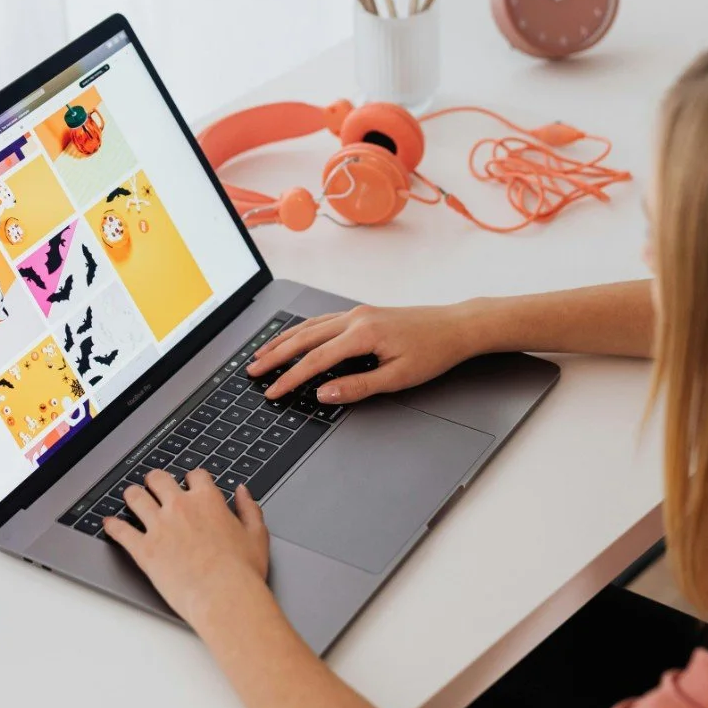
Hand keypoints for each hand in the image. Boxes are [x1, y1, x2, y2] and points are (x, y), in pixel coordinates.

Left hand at [104, 469, 269, 625]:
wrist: (225, 597)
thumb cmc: (243, 572)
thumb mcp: (256, 535)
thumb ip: (249, 508)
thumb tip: (243, 492)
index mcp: (207, 500)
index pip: (195, 475)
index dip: (192, 478)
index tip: (190, 484)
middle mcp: (180, 507)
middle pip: (159, 479)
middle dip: (156, 480)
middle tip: (154, 485)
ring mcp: (159, 526)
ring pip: (135, 497)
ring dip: (133, 495)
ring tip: (131, 497)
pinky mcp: (144, 549)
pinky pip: (121, 531)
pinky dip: (113, 526)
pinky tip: (109, 524)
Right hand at [246, 303, 475, 404]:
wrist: (456, 327)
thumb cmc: (433, 352)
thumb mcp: (397, 377)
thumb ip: (357, 386)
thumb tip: (323, 394)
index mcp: (362, 334)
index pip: (315, 361)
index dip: (289, 378)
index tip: (272, 392)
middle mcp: (354, 319)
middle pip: (303, 338)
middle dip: (275, 356)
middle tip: (252, 371)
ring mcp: (356, 313)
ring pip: (309, 326)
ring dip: (283, 340)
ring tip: (262, 353)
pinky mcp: (361, 314)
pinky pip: (322, 320)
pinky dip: (301, 330)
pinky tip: (292, 337)